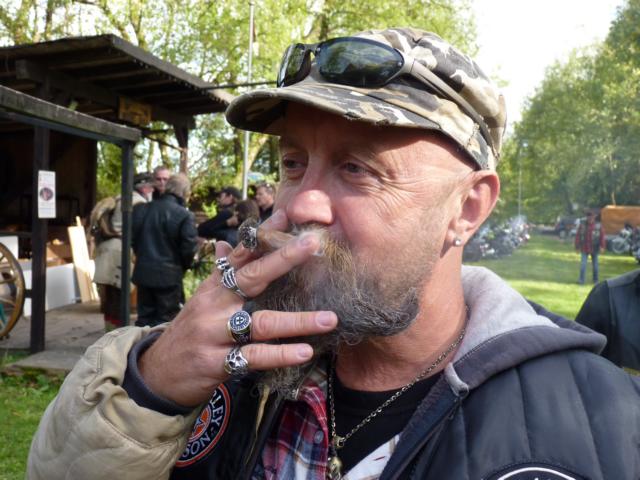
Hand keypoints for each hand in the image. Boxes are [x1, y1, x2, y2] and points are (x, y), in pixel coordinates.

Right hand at [138, 210, 336, 406]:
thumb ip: (220, 273)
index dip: (263, 234)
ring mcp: (215, 333)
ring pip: (261, 322)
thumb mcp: (203, 300)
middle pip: (252, 277)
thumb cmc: (190, 332)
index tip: (286, 214)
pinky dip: (281, 354)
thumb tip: (226, 244)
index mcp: (214, 287)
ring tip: (330, 318)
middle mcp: (214, 305)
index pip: (240, 254)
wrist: (158, 374)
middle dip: (283, 258)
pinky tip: (305, 351)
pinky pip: (254, 357)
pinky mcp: (218, 363)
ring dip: (298, 321)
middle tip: (314, 244)